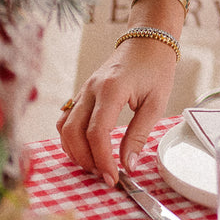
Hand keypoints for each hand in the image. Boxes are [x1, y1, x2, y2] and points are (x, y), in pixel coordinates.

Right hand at [57, 38, 176, 187]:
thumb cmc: (155, 68)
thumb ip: (139, 135)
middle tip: (104, 174)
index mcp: (111, 89)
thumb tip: (128, 165)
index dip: (102, 159)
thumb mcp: (156, 103)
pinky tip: (86, 149)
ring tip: (96, 164)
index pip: (97, 133)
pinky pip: (66, 119)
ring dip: (75, 151)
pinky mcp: (81, 93)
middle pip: (72, 133)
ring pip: (63, 128)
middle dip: (85, 160)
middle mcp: (91, 89)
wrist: (147, 41)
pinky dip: (71, 138)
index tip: (113, 177)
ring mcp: (83, 90)